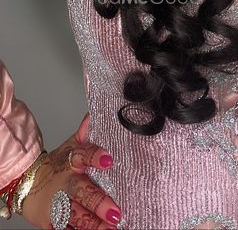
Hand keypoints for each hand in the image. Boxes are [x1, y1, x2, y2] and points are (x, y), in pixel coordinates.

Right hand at [21, 112, 122, 229]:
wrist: (27, 183)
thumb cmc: (57, 164)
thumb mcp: (71, 146)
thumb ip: (86, 133)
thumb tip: (95, 114)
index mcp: (72, 161)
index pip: (84, 155)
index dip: (95, 157)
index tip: (108, 160)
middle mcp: (66, 183)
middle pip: (82, 192)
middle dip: (98, 202)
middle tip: (115, 212)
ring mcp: (59, 204)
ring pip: (77, 216)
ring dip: (94, 224)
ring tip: (111, 228)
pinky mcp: (53, 222)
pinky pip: (68, 229)